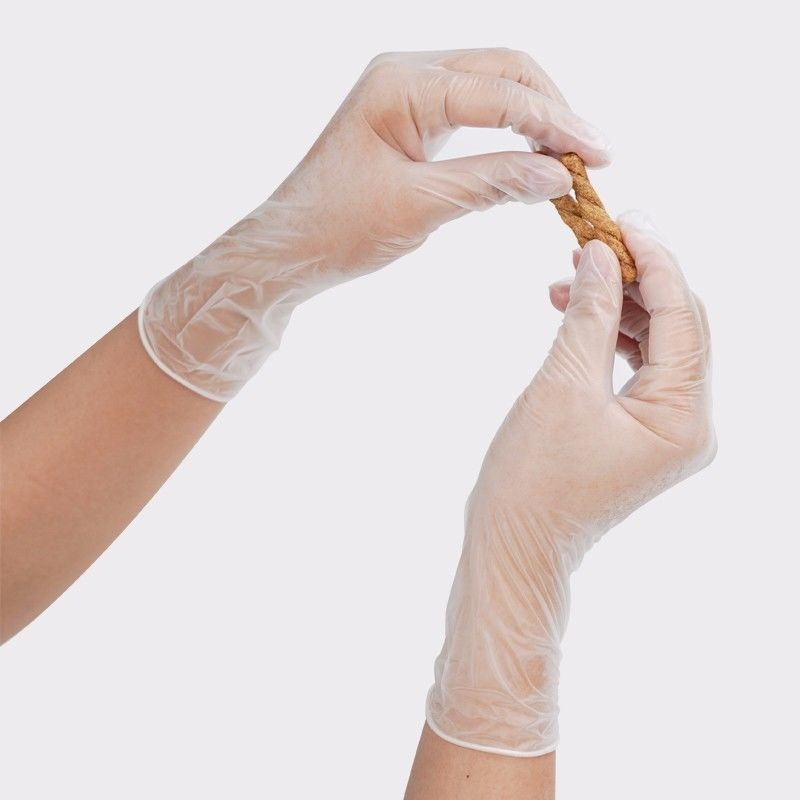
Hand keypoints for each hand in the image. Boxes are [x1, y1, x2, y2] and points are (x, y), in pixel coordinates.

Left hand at [267, 48, 609, 275]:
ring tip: (570, 158)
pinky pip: (474, 109)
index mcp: (402, 84)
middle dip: (552, 109)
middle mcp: (406, 72)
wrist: (289, 248)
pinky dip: (508, 129)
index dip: (556, 123)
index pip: (501, 92)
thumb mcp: (420, 207)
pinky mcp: (411, 116)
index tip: (598, 156)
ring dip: (534, 117)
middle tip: (590, 157)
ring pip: (493, 86)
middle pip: (504, 70)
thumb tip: (560, 175)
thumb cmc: (338, 228)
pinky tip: (531, 154)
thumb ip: (492, 183)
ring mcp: (407, 91)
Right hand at [426, 213, 715, 755]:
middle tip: (591, 243)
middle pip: (678, 328)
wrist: (515, 545)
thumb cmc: (532, 478)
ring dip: (618, 307)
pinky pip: (637, 370)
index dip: (654, 263)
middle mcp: (690, 425)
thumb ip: (587, 313)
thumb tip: (601, 254)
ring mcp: (668, 432)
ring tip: (570, 279)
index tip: (621, 222)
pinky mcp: (642, 434)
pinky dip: (609, 339)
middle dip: (637, 280)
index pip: (683, 317)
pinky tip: (574, 316)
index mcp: (683, 417)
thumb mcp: (561, 385)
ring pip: (657, 346)